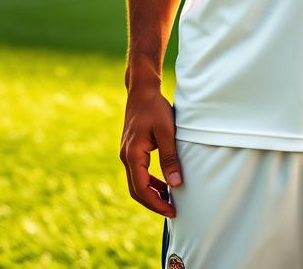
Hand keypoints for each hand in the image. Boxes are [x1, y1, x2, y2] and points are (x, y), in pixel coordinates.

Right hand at [120, 77, 182, 217]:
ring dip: (151, 193)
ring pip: (136, 182)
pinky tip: (163, 184)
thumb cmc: (155, 108)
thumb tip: (176, 184)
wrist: (142, 91)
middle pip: (136, 190)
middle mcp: (126, 157)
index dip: (156, 203)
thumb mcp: (167, 132)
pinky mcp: (131, 150)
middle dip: (153, 203)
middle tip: (172, 211)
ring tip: (169, 200)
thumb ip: (170, 158)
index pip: (142, 189)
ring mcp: (127, 154)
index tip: (172, 211)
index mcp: (133, 155)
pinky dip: (149, 182)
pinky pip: (138, 172)